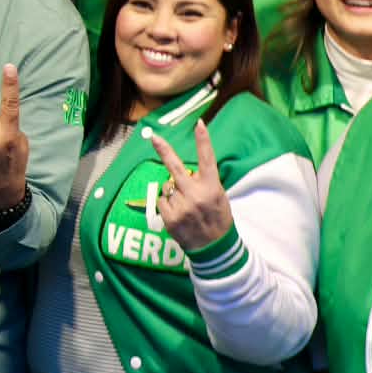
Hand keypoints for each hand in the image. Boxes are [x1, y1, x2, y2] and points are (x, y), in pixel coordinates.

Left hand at [145, 122, 232, 252]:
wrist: (214, 248)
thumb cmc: (217, 219)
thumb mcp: (219, 198)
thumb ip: (204, 183)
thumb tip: (185, 172)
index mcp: (212, 188)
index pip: (207, 159)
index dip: (203, 141)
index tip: (199, 123)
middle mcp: (196, 195)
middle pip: (175, 168)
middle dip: (163, 150)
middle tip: (152, 136)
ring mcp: (182, 206)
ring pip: (167, 187)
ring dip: (173, 192)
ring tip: (186, 206)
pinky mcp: (170, 217)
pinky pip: (161, 201)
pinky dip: (166, 204)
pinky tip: (179, 213)